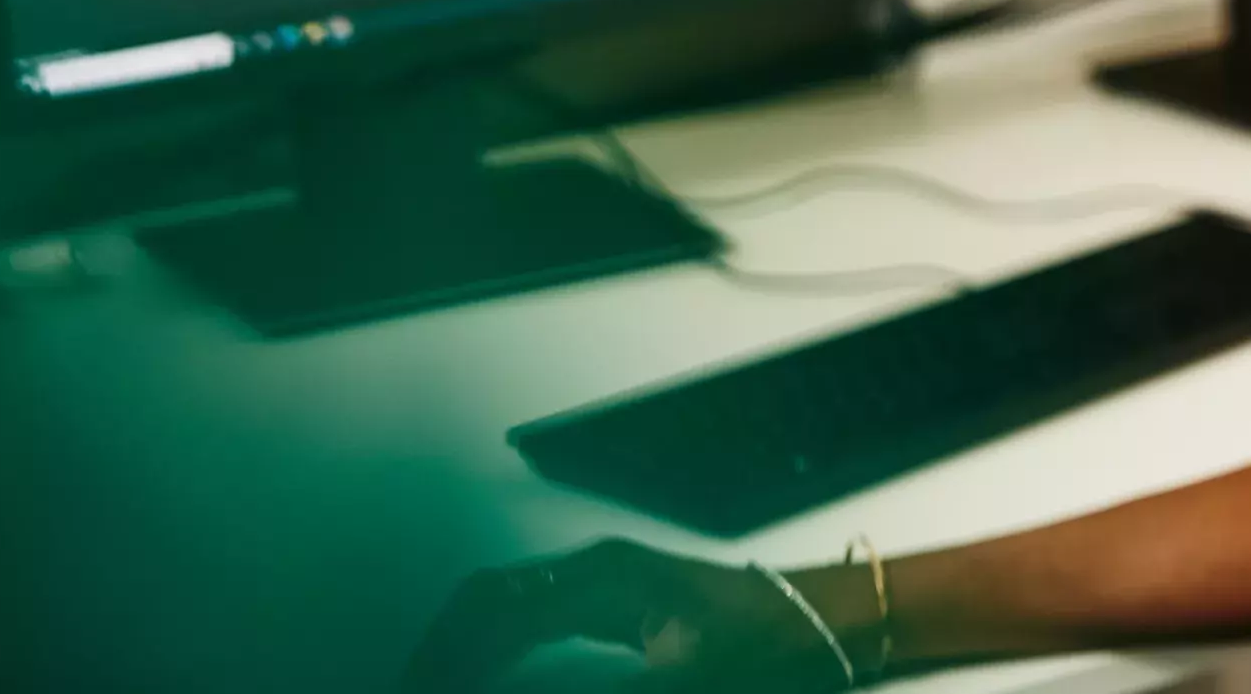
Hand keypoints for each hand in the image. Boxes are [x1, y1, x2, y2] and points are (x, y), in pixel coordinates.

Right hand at [401, 539, 856, 692]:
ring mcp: (611, 581)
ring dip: (469, 650)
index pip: (491, 610)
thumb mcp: (686, 682)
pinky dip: (503, 649)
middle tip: (415, 684)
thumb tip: (526, 685)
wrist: (837, 620)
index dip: (442, 656)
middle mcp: (597, 569)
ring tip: (440, 681)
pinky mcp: (624, 603)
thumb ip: (600, 691)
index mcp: (602, 579)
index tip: (413, 685)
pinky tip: (492, 678)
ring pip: (510, 607)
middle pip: (489, 602)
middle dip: (443, 652)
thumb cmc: (774, 646)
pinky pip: (539, 618)